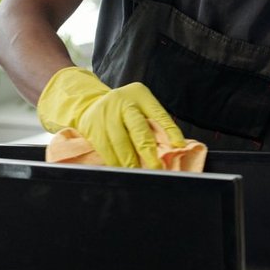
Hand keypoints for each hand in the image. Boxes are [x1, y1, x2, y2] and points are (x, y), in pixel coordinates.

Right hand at [36, 66, 186, 168]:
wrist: (90, 103)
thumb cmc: (124, 108)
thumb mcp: (141, 105)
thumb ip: (154, 121)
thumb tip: (172, 146)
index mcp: (140, 96)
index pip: (159, 114)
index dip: (170, 131)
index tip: (179, 147)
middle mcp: (123, 104)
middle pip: (138, 130)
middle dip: (148, 152)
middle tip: (157, 168)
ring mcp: (106, 116)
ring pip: (120, 143)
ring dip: (131, 162)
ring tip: (140, 174)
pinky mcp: (93, 128)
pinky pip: (106, 150)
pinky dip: (115, 162)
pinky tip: (123, 171)